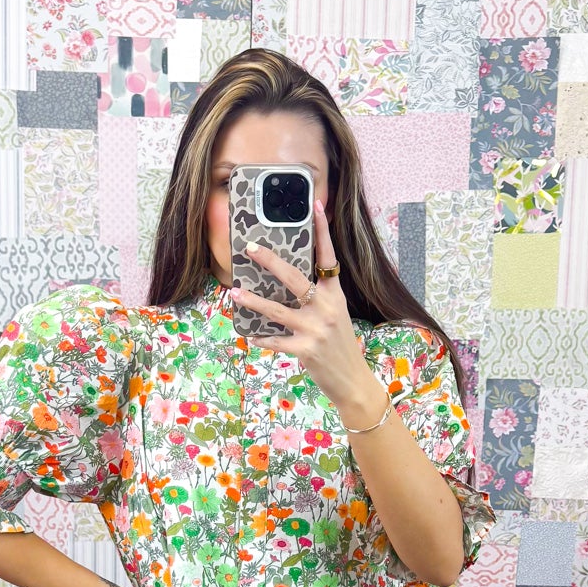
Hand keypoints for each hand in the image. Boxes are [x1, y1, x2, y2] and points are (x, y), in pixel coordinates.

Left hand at [231, 201, 381, 419]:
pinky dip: (261, 339)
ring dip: (253, 302)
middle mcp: (326, 308)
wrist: (352, 380)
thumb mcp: (336, 315)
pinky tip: (248, 335)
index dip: (323, 231)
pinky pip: (277, 341)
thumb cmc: (340, 346)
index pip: (329, 257)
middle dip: (271, 262)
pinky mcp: (306, 350)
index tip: (316, 206)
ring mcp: (316, 329)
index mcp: (335, 295)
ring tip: (235, 293)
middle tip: (251, 248)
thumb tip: (293, 281)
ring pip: (278, 310)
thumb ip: (319, 297)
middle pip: (294, 278)